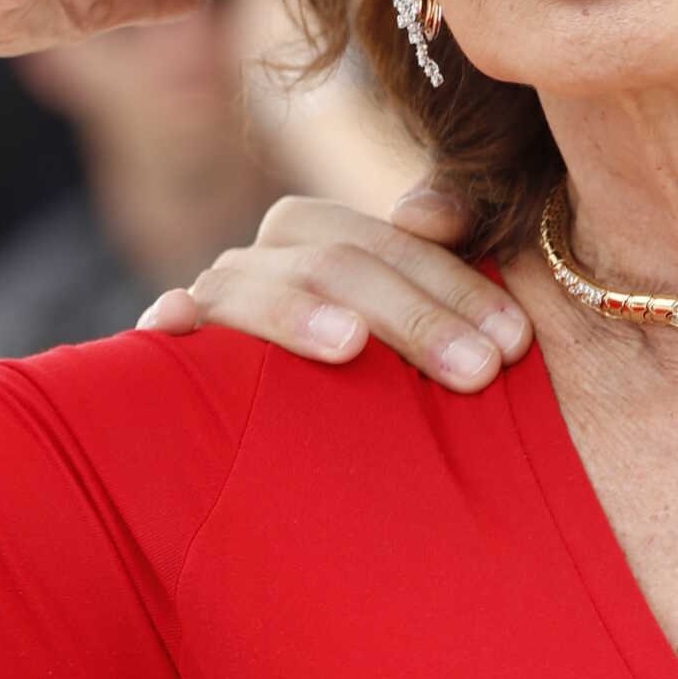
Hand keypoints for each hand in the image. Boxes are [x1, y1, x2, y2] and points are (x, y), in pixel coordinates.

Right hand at [136, 185, 533, 391]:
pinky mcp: (165, 353)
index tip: (516, 341)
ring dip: (297, 310)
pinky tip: (181, 326)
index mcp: (317, 242)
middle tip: (477, 371)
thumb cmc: (366, 391)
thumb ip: (435, 267)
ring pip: (248, 284)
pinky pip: (161, 326)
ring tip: (351, 346)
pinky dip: (170, 319)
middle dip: (408, 312)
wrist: (264, 461)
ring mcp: (211, 303)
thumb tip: (441, 217)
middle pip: (328, 260)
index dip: (452, 283)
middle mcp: (260, 264)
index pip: (383, 239)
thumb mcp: (408, 333)